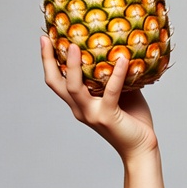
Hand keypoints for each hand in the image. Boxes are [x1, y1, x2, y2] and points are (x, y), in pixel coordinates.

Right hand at [41, 36, 157, 158]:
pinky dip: (117, 75)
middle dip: (48, 60)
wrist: (142, 149)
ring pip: (74, 88)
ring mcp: (92, 114)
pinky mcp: (107, 117)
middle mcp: (80, 109)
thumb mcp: (123, 94)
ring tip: (76, 46)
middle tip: (47, 38)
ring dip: (73, 66)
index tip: (45, 39)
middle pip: (56, 84)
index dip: (48, 62)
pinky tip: (124, 60)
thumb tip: (120, 50)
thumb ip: (115, 77)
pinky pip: (111, 92)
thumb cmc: (133, 121)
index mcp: (80, 104)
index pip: (57, 82)